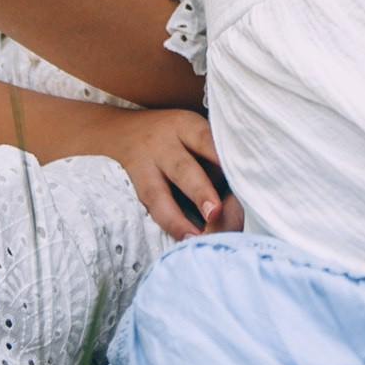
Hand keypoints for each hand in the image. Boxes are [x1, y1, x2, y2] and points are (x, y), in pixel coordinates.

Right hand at [91, 107, 243, 240]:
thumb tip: (239, 185)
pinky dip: (167, 223)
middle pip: (182, 168)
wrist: (125, 130)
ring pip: (158, 193)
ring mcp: (144, 166)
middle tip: (216, 213)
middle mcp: (163, 145)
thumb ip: (212, 152)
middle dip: (200, 192)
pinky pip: (149, 206)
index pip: (204, 139)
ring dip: (177, 218)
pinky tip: (182, 237)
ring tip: (195, 237)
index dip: (219, 157)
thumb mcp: (192, 129)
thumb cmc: (175, 134)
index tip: (238, 175)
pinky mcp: (135, 186)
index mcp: (185, 126)